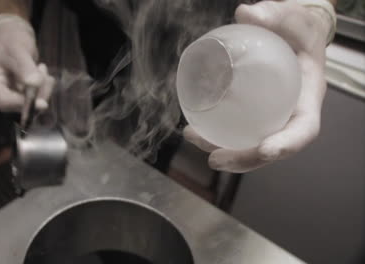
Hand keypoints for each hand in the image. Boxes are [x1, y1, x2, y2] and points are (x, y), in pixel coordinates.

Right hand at [0, 14, 53, 111]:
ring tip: (42, 68)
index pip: (4, 102)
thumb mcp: (17, 50)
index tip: (40, 101)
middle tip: (45, 77)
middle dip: (37, 95)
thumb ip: (25, 67)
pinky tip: (42, 71)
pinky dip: (44, 86)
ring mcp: (11, 93)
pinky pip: (37, 97)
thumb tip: (34, 84)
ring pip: (31, 103)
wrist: (14, 35)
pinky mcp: (22, 93)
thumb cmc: (10, 40)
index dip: (23, 104)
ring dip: (43, 89)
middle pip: (19, 106)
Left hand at [184, 0, 333, 172]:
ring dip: (221, 149)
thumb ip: (273, 15)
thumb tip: (245, 13)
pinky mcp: (251, 114)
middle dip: (244, 159)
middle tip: (214, 159)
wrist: (291, 35)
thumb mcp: (291, 18)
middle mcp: (289, 114)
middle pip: (271, 148)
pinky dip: (214, 133)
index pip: (303, 129)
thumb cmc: (296, 29)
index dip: (287, 144)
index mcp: (307, 98)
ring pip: (248, 144)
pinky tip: (192, 128)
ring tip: (192, 137)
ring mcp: (269, 117)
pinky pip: (235, 130)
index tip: (266, 150)